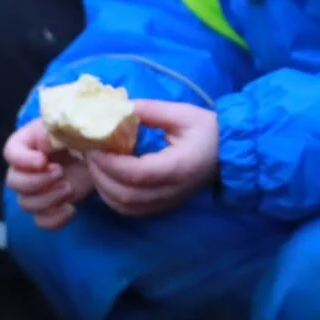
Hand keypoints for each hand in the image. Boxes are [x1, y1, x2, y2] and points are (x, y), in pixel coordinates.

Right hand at [5, 118, 93, 230]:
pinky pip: (41, 221)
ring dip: (47, 199)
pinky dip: (55, 219)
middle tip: (60, 172)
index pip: (10, 153)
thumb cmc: (83, 136)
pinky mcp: (51, 206)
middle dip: (36, 181)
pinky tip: (71, 209)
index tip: (43, 161)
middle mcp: (26, 169)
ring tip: (69, 188)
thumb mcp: (71, 127)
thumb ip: (56, 132)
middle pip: (14, 182)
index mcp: (28, 144)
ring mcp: (37, 190)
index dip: (23, 160)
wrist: (102, 155)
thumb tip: (44, 144)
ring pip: (26, 204)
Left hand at [89, 100, 219, 217]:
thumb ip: (150, 110)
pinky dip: (113, 198)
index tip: (95, 147)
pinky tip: (108, 179)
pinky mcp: (164, 206)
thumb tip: (116, 108)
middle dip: (100, 176)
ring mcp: (168, 202)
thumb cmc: (209, 131)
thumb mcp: (182, 113)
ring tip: (96, 165)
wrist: (229, 153)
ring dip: (104, 189)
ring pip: (126, 207)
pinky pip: (132, 210)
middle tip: (89, 153)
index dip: (110, 164)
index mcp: (179, 167)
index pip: (137, 174)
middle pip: (126, 195)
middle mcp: (172, 190)